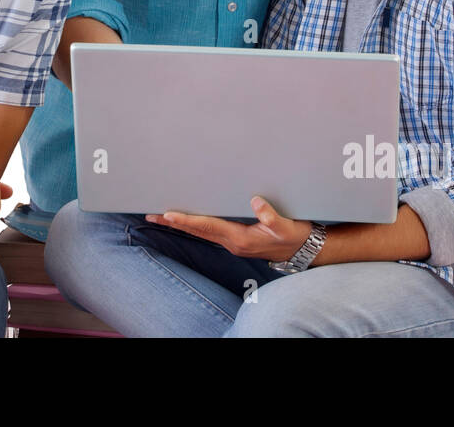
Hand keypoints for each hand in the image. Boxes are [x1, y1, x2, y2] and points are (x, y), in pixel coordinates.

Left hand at [146, 196, 312, 262]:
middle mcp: (232, 242)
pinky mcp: (236, 239)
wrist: (303, 250)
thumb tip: (255, 202)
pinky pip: (209, 232)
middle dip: (174, 223)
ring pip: (201, 232)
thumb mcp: (286, 227)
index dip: (187, 220)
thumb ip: (271, 216)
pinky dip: (194, 225)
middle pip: (197, 231)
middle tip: (150, 215)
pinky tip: (187, 221)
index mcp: (240, 238)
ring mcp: (233, 242)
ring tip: (161, 217)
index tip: (168, 214)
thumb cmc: (294, 236)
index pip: (208, 227)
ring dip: (181, 225)